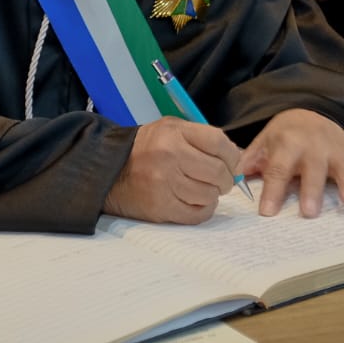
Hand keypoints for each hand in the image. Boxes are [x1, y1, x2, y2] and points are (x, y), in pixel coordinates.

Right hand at [103, 117, 241, 223]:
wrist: (108, 168)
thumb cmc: (145, 148)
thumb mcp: (169, 128)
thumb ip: (201, 137)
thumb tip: (236, 157)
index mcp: (173, 133)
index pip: (219, 143)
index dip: (232, 156)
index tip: (231, 162)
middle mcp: (169, 156)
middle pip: (218, 172)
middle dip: (226, 179)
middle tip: (221, 180)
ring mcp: (164, 184)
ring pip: (209, 195)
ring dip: (212, 194)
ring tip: (202, 189)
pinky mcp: (160, 207)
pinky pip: (197, 214)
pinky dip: (203, 209)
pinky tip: (195, 201)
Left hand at [239, 109, 343, 217]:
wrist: (309, 115)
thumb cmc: (283, 138)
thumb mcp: (263, 144)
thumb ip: (249, 162)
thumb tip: (229, 182)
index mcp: (287, 143)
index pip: (278, 168)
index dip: (272, 190)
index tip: (267, 212)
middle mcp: (313, 146)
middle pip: (312, 169)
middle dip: (311, 190)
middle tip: (309, 213)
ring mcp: (336, 151)